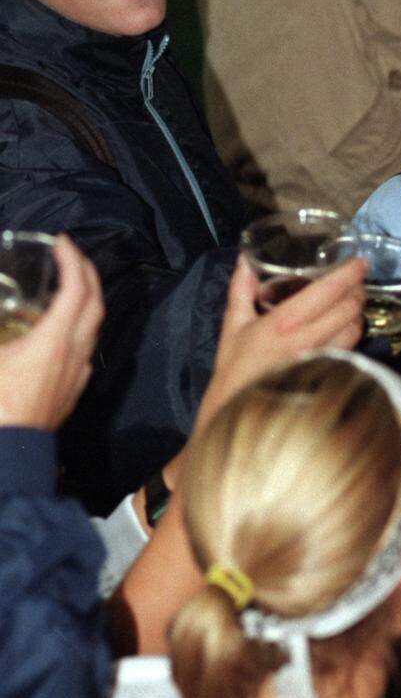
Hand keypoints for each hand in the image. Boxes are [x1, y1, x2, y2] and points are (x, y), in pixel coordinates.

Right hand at [0, 234, 103, 429]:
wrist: (7, 456)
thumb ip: (1, 325)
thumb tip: (5, 312)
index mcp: (53, 341)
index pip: (76, 290)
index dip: (73, 261)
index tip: (63, 241)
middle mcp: (74, 354)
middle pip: (94, 304)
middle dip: (87, 274)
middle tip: (72, 255)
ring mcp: (77, 374)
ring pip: (92, 327)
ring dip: (85, 300)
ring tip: (67, 284)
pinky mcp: (72, 390)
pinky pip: (84, 348)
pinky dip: (78, 325)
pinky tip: (60, 327)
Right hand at [193, 257, 365, 429]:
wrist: (239, 411)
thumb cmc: (236, 370)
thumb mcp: (233, 326)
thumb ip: (240, 289)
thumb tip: (245, 260)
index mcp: (283, 322)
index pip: (328, 291)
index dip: (349, 274)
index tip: (359, 262)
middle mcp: (307, 339)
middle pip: (349, 308)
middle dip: (358, 290)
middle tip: (356, 281)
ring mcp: (320, 358)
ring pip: (355, 329)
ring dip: (358, 312)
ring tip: (352, 302)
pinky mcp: (327, 373)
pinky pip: (350, 348)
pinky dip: (353, 333)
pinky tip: (346, 327)